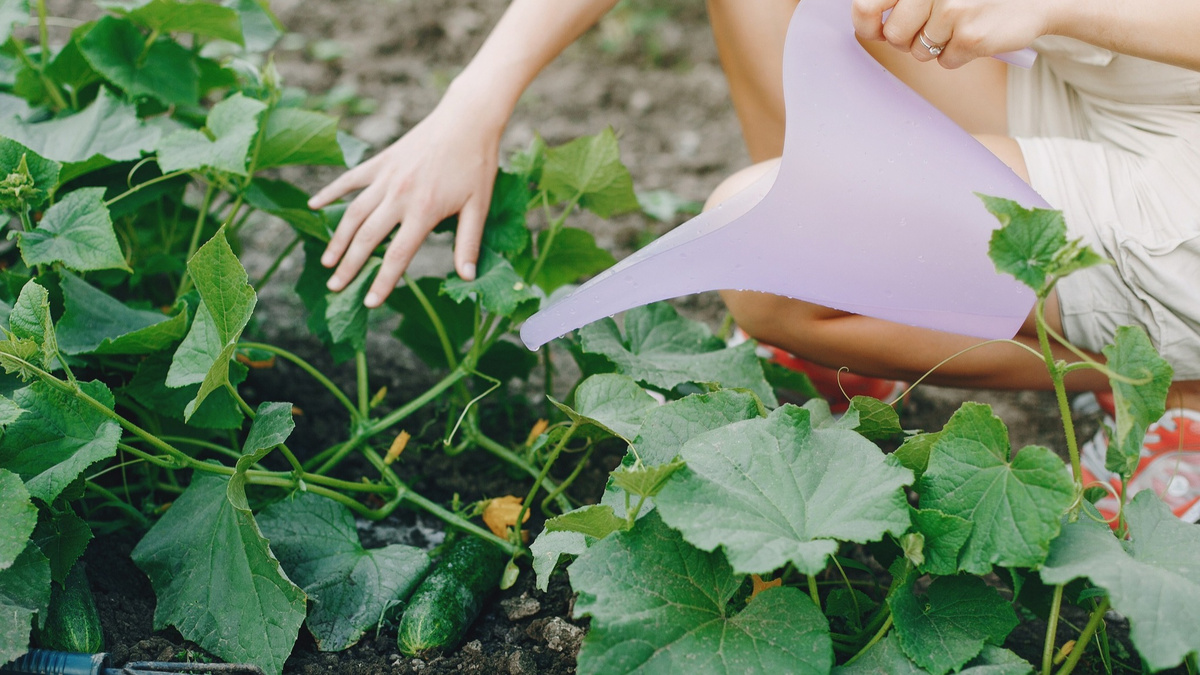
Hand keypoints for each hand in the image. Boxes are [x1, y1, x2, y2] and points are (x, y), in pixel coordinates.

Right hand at [308, 96, 502, 307]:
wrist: (467, 119)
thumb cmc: (477, 164)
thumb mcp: (479, 206)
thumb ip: (468, 243)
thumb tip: (467, 277)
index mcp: (423, 211)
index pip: (397, 255)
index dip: (382, 282)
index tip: (370, 303)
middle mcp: (398, 196)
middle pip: (367, 238)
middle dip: (349, 266)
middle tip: (335, 288)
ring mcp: (386, 177)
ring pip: (353, 213)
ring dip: (337, 239)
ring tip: (326, 261)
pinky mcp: (381, 161)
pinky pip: (350, 179)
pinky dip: (330, 192)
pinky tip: (313, 205)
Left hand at [851, 0, 1049, 67]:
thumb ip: (906, 0)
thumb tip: (868, 25)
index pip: (868, 4)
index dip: (866, 22)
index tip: (873, 27)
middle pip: (893, 36)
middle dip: (909, 37)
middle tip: (934, 25)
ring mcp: (953, 12)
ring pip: (919, 51)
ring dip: (936, 45)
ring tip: (961, 25)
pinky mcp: (970, 38)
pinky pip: (945, 61)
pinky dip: (958, 54)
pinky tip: (977, 34)